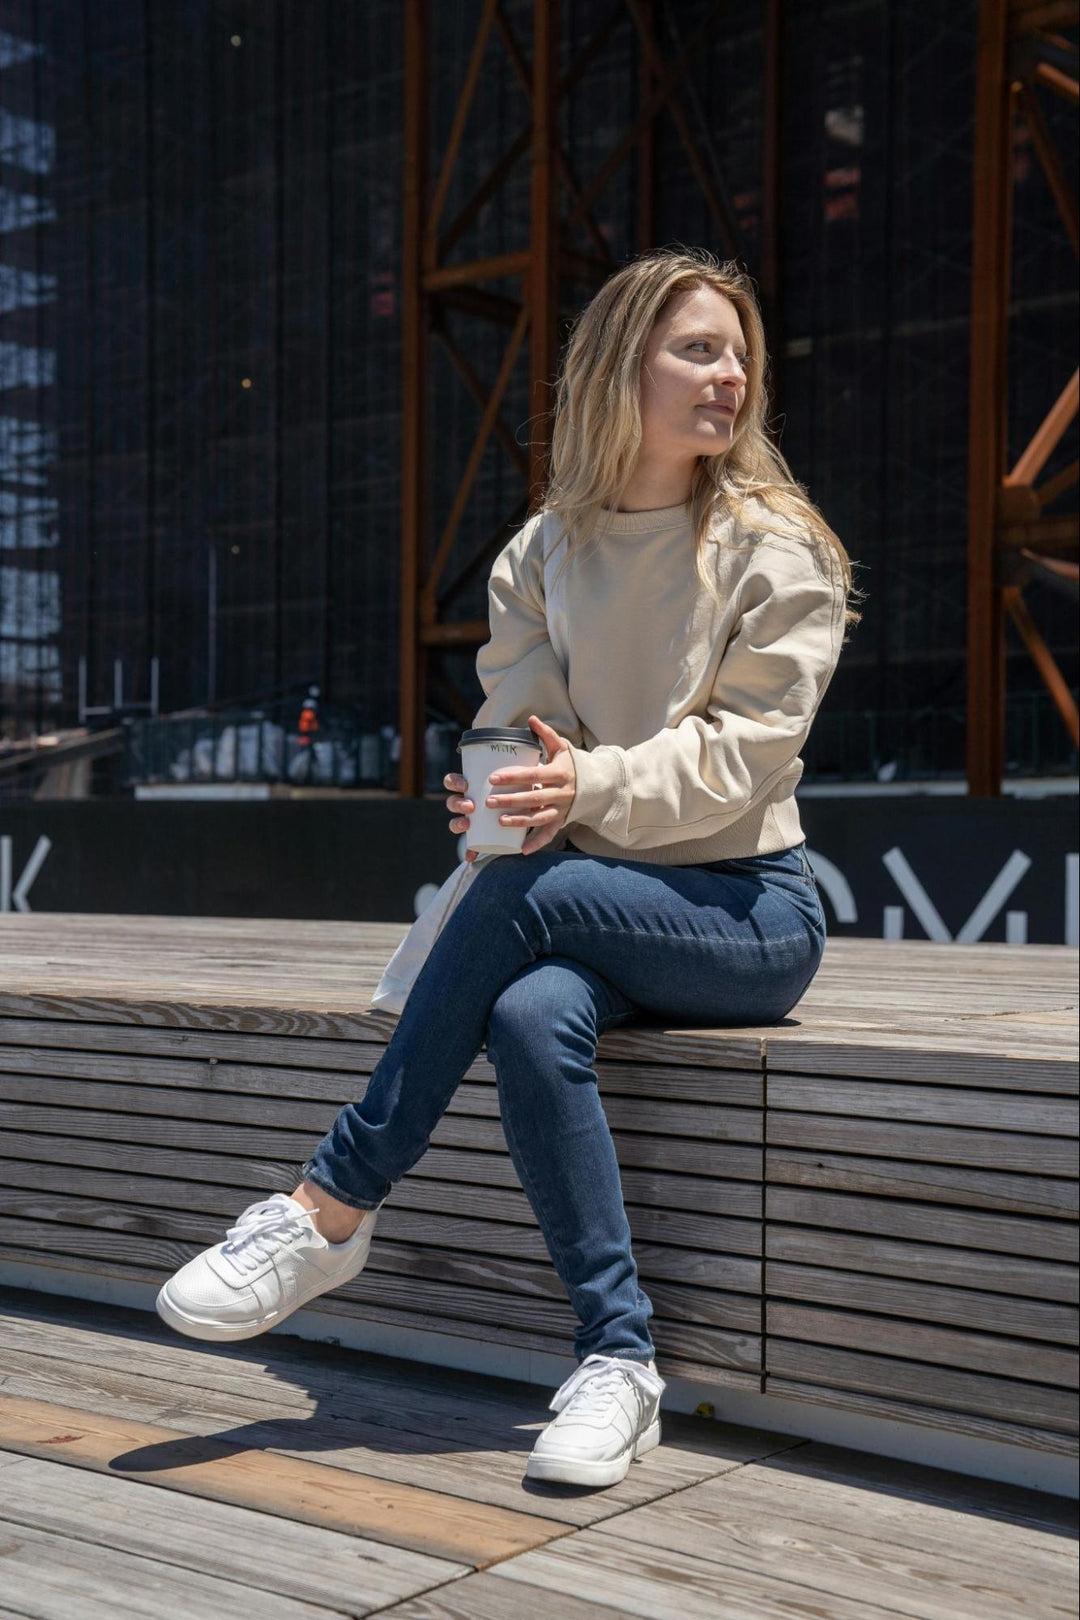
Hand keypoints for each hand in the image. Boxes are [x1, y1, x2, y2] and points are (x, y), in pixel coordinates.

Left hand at [445, 715, 577, 859]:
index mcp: (559, 773)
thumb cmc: (571, 764)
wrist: (595, 784)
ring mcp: (562, 808)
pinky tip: (522, 850)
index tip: (493, 778)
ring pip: (540, 817)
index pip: (533, 775)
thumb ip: (546, 734)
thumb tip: (531, 719)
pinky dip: (537, 843)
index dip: (513, 776)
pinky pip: (550, 834)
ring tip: (500, 821)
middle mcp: (561, 792)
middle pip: (533, 798)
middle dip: (510, 800)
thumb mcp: (562, 747)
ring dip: (520, 821)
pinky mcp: (562, 821)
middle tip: (488, 801)